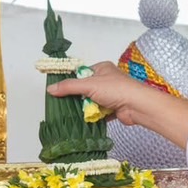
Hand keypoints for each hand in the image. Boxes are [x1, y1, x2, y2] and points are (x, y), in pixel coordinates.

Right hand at [48, 61, 187, 147]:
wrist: (137, 106)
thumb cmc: (116, 89)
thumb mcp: (89, 85)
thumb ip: (69, 87)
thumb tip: (50, 89)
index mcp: (102, 68)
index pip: (81, 74)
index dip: (71, 82)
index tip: (59, 91)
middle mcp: (107, 80)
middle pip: (85, 89)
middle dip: (78, 98)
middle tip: (66, 105)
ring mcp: (111, 95)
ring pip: (91, 101)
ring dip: (86, 108)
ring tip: (77, 113)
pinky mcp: (114, 108)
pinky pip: (99, 112)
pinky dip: (94, 115)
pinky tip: (87, 119)